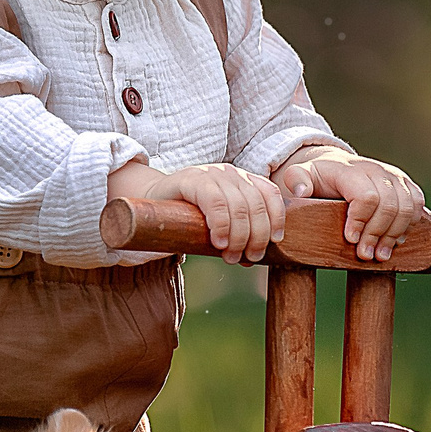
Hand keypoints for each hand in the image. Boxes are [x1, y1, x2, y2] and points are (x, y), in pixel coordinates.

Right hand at [158, 162, 287, 263]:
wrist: (153, 200)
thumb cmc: (189, 216)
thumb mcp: (221, 221)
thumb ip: (238, 233)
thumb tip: (254, 257)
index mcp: (243, 180)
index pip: (271, 194)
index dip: (277, 218)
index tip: (275, 242)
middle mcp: (231, 173)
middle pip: (256, 205)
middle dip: (257, 236)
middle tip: (248, 258)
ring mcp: (212, 173)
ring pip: (239, 206)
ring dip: (239, 236)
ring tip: (231, 257)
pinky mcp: (192, 179)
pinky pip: (215, 202)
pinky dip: (221, 225)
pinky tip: (218, 241)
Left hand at [273, 149, 424, 263]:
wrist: (335, 165)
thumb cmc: (317, 177)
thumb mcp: (300, 174)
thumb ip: (297, 179)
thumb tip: (301, 191)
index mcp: (351, 169)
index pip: (366, 196)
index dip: (360, 221)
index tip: (350, 239)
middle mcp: (377, 170)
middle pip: (389, 205)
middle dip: (377, 234)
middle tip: (365, 255)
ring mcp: (395, 176)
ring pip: (407, 208)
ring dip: (395, 235)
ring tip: (380, 255)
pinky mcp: (406, 185)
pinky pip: (417, 205)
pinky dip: (409, 226)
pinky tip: (395, 241)